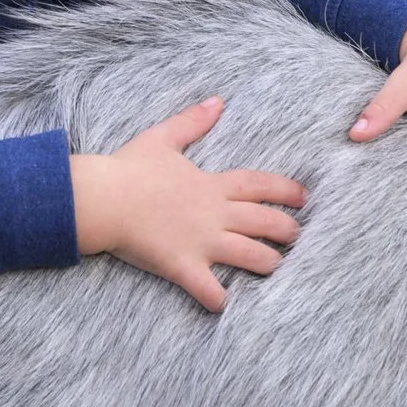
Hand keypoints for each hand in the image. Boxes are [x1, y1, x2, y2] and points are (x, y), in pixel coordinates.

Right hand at [71, 98, 304, 312]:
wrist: (102, 197)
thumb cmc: (128, 168)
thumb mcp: (162, 138)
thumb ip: (192, 121)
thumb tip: (216, 100)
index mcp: (211, 184)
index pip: (259, 185)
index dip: (285, 190)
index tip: (304, 197)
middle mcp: (214, 214)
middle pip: (263, 221)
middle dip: (286, 230)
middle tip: (298, 236)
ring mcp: (201, 241)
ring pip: (249, 255)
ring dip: (267, 263)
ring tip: (276, 267)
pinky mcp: (182, 265)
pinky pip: (208, 288)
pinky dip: (219, 300)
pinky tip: (227, 306)